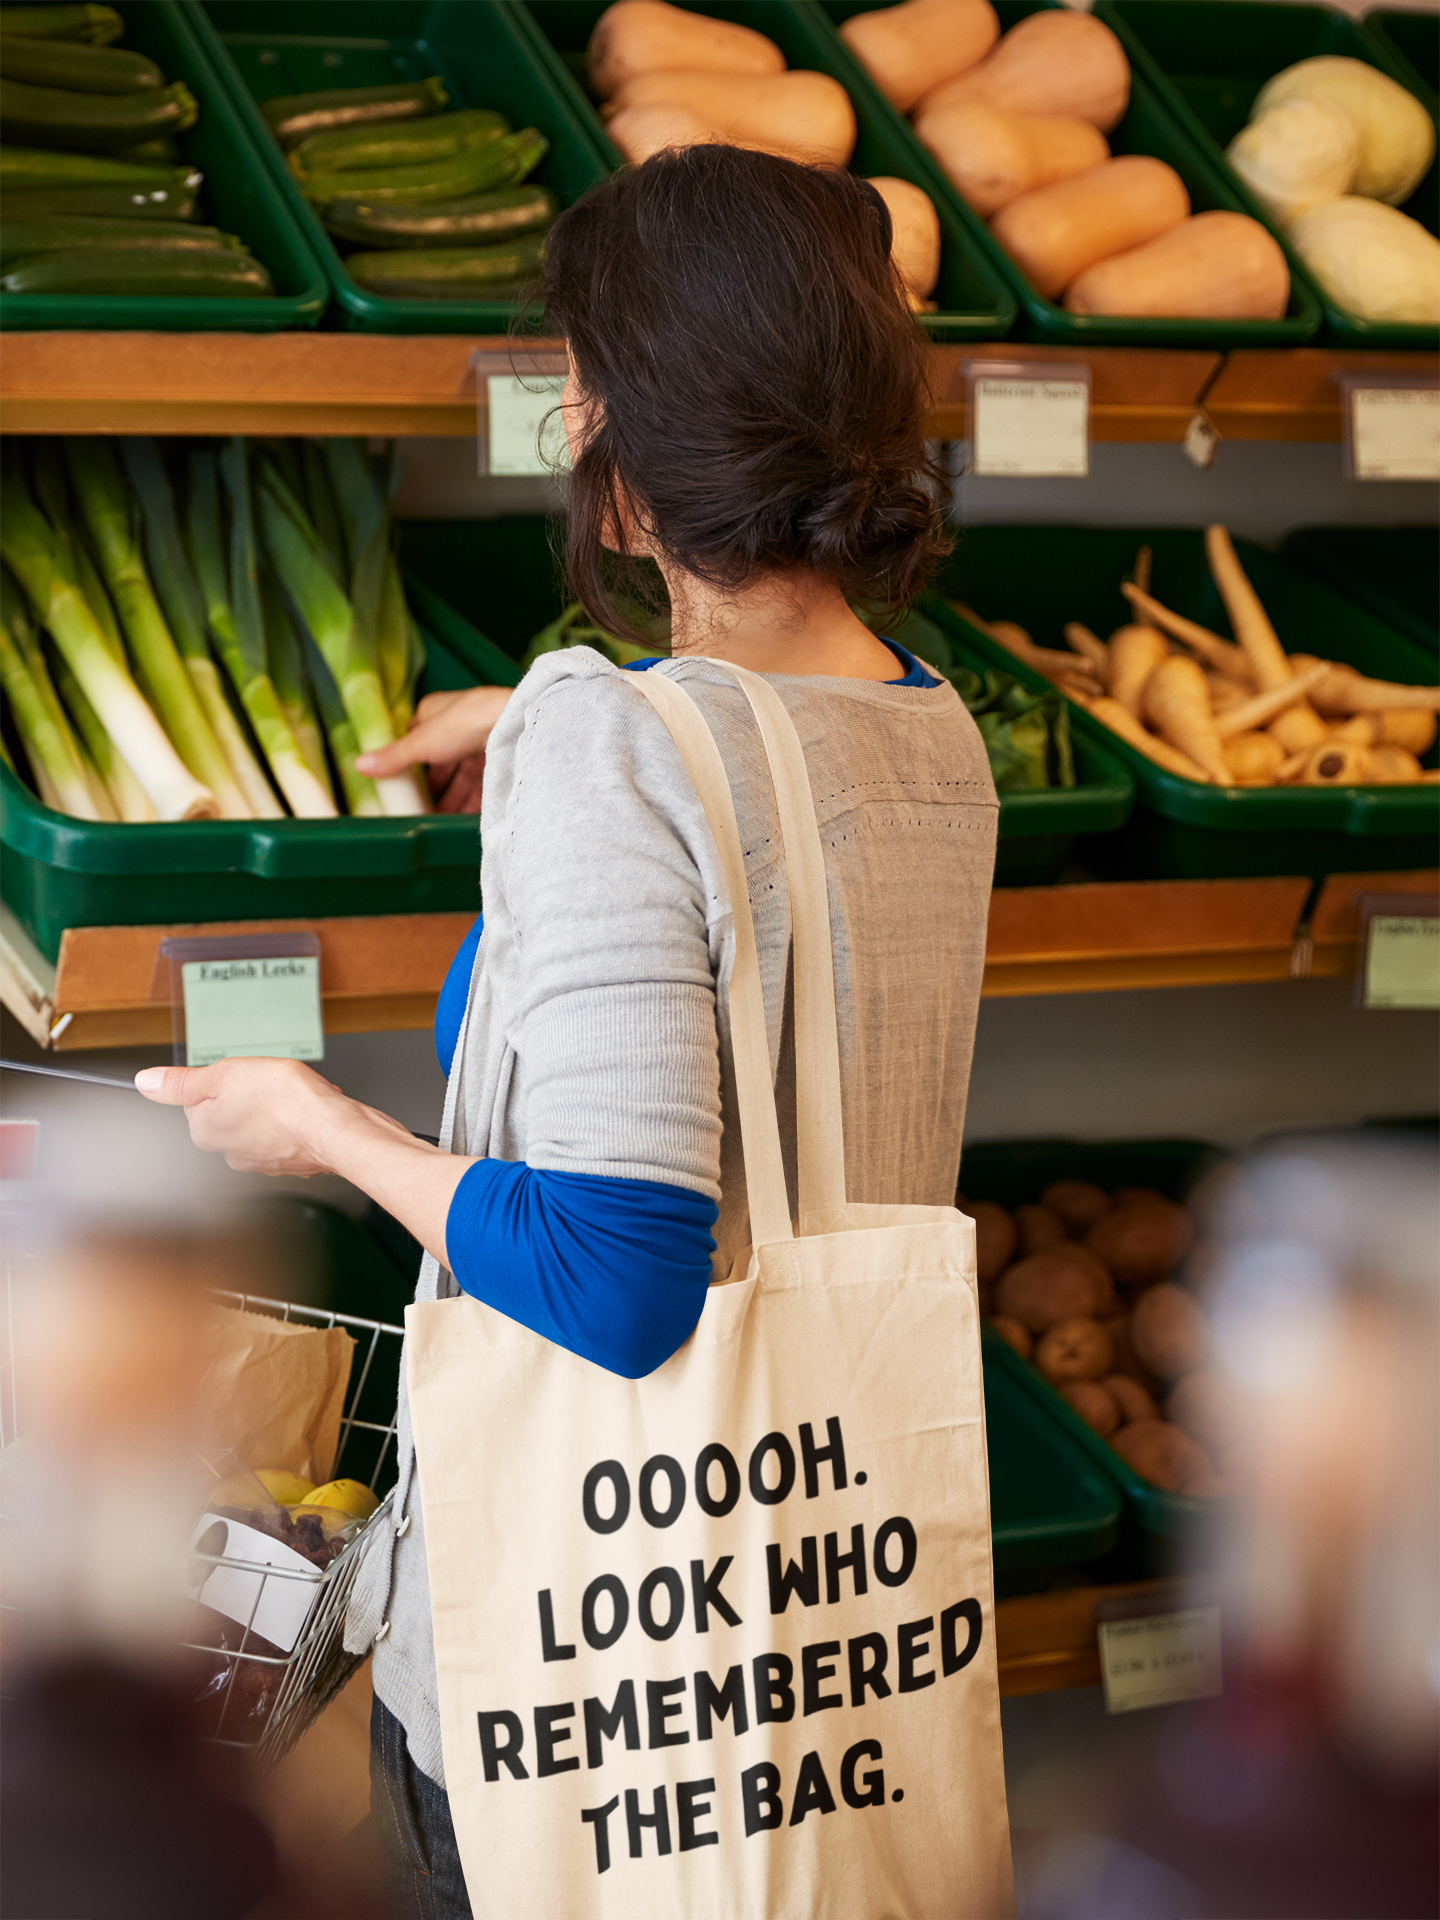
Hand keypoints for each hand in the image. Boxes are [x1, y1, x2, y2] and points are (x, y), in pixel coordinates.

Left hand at [133, 1057, 365, 1177]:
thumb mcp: (222, 1074)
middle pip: (232, 1109)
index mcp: (204, 1131)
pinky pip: (288, 1133)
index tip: (243, 1074)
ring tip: (293, 1095)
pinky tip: (307, 1109)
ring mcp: (261, 1161)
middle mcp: (228, 1152)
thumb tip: (145, 1082)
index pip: (201, 1097)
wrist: (333, 1129)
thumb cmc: (284, 1101)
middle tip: (270, 1081)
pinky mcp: (290, 1161)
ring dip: (277, 1105)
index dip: (223, 1078)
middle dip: (251, 1092)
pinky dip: (297, 1119)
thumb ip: (180, 1082)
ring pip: (262, 1121)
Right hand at [356, 686, 512, 813]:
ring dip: (452, 799)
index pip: (416, 737)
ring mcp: (481, 741)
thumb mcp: (421, 742)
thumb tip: (359, 765)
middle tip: (419, 810)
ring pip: (462, 776)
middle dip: (433, 788)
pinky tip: (463, 819)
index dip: (408, 761)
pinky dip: (471, 802)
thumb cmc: (466, 722)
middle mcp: (459, 724)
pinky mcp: (499, 757)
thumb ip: (394, 757)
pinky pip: (482, 784)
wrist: (515, 725)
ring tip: (439, 821)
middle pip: (441, 762)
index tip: (399, 783)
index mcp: (435, 712)